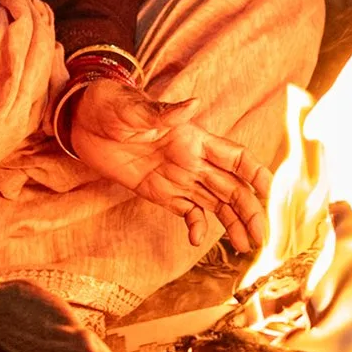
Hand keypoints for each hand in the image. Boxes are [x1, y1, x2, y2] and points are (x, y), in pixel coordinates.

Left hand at [68, 78, 270, 251]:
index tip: (271, 193)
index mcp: (193, 138)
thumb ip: (163, 112)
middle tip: (261, 237)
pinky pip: (186, 211)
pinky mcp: (160, 192)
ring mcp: (178, 178)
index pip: (235, 157)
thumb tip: (194, 104)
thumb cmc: (109, 105)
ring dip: (232, 223)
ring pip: (215, 203)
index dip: (256, 173)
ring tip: (245, 246)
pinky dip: (195, 226)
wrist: (80, 121)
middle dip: (250, 210)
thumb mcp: (132, 108)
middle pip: (232, 188)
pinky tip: (196, 241)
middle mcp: (192, 160)